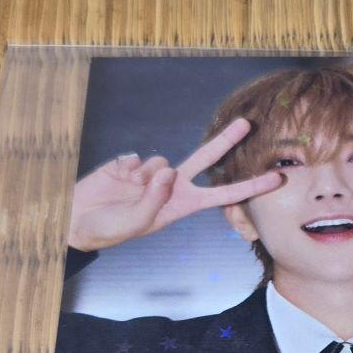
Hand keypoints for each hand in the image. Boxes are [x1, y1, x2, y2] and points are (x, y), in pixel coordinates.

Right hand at [67, 117, 282, 251]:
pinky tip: (115, 182)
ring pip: (161, 160)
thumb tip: (165, 170)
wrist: (79, 220)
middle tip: (246, 124)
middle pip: (204, 159)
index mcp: (181, 206)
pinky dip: (125, 169)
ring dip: (145, 176)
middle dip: (224, 141)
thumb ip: (154, 198)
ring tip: (128, 192)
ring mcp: (151, 174)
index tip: (274, 180)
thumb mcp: (137, 222)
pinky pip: (134, 158)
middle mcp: (171, 187)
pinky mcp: (131, 164)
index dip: (248, 187)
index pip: (221, 194)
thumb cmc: (110, 229)